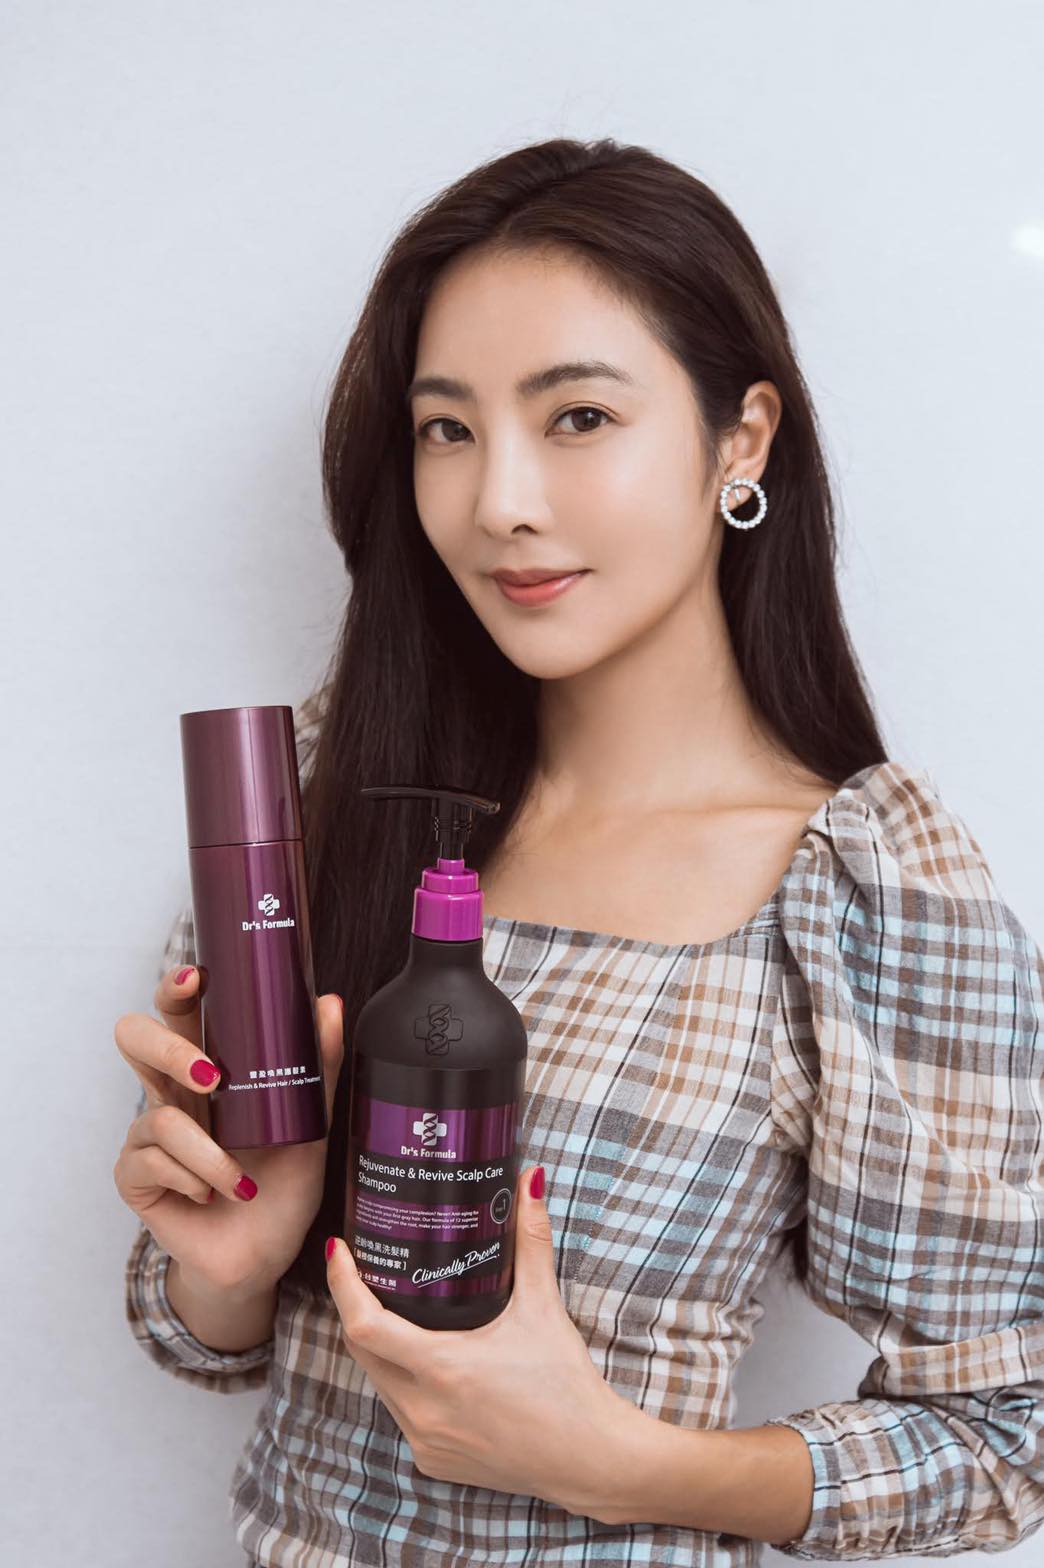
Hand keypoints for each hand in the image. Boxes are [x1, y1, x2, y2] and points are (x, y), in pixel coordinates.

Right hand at [113, 964, 344, 1298]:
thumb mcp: (311, 1122)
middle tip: (210, 1074)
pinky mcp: (134, 1175)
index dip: (175, 987)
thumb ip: (319, 1066)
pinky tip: (214, 1195)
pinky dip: (194, 1179)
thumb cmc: (282, 1183)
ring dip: (210, 1154)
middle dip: (169, 1047)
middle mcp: (171, 1093)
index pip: (178, 1011)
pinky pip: (152, 1162)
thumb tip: (329, 1002)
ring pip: (159, 1116)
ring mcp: (146, 1133)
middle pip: (134, 1037)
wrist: (263, 1254)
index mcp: (207, 1069)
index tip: (197, 976)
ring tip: (243, 1181)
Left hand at [325, 1164, 644, 1520]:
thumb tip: (531, 1180)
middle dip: (354, 1308)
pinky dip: (402, 1383)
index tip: (338, 1250)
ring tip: (388, 1307)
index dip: (343, 1285)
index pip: (364, 1325)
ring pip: (379, 1383)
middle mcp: (423, 1410)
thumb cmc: (566, 1384)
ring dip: (378, 1347)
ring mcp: (424, 1441)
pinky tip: (422, 1362)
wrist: (588, 1458)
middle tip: (362, 1269)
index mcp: (442, 1369)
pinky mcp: (433, 1460)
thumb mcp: (544, 1307)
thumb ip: (532, 1241)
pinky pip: (401, 1412)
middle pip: (362, 1351)